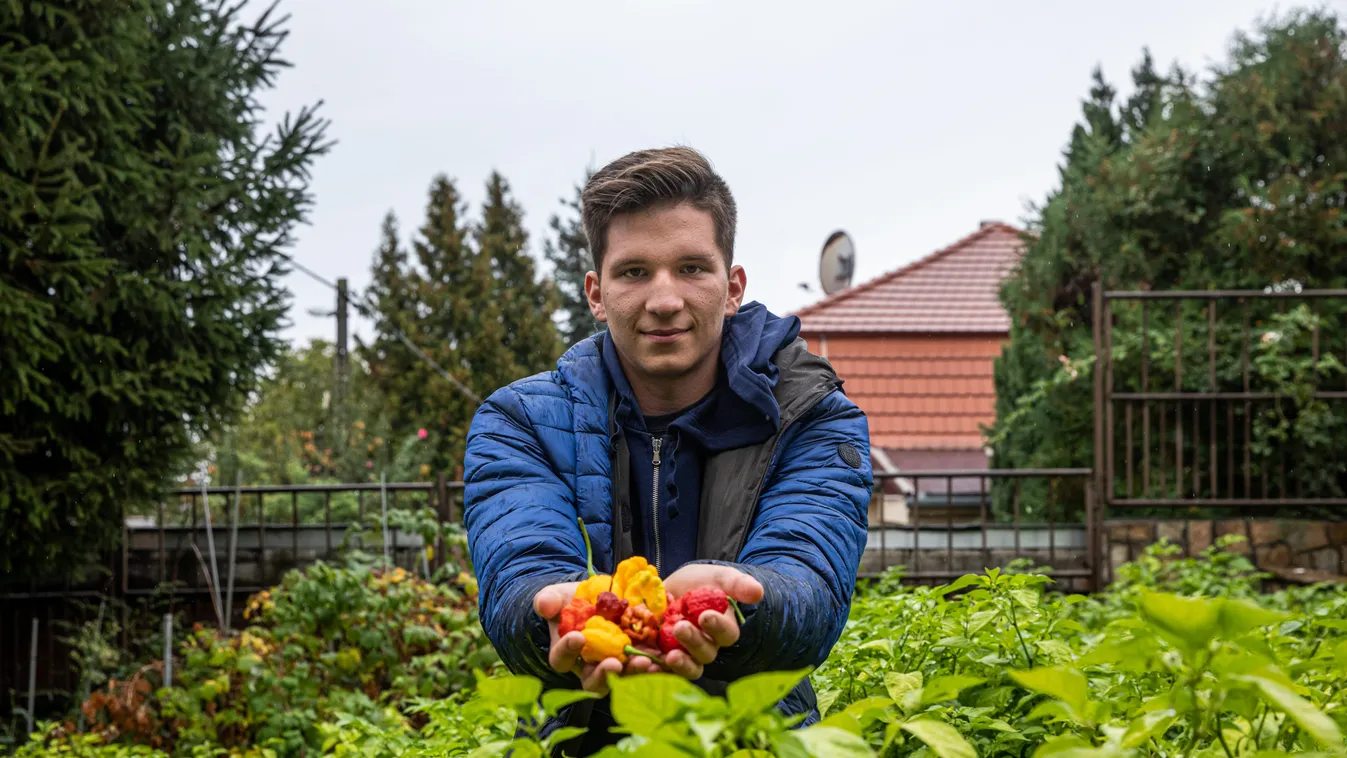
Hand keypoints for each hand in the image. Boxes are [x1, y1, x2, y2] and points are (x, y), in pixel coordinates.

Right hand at [533, 582, 660, 696]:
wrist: (599, 597)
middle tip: (615, 664)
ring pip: (623, 680)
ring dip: (634, 674)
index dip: (567, 651)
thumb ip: (548, 600)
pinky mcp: (637, 658)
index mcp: (567, 654)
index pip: (562, 659)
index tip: (577, 637)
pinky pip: (646, 669)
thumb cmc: (573, 600)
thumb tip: (545, 606)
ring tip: (646, 663)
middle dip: (604, 675)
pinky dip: (656, 666)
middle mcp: (590, 666)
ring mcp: (615, 665)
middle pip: (594, 681)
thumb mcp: (557, 596)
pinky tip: (664, 658)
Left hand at [660, 564, 764, 677]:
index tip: (705, 616)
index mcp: (722, 629)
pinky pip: (662, 670)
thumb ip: (737, 584)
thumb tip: (757, 592)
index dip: (717, 627)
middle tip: (680, 627)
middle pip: (706, 654)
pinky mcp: (662, 656)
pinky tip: (647, 664)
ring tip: (669, 656)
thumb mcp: (718, 577)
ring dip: (680, 664)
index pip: (726, 634)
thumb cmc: (700, 582)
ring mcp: (685, 653)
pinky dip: (655, 669)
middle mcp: (706, 646)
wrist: (672, 587)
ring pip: (688, 668)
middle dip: (694, 642)